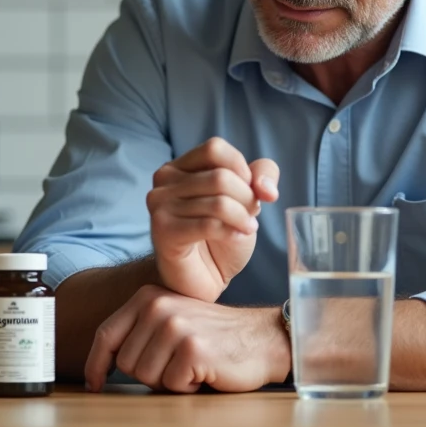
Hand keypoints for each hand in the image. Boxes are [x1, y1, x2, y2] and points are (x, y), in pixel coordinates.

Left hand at [84, 285, 289, 392]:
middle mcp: (158, 306)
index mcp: (148, 297)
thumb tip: (102, 365)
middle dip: (148, 374)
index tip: (94, 384)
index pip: (105, 334)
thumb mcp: (171, 322)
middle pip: (125, 363)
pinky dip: (187, 386)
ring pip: (145, 376)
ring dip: (168, 381)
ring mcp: (174, 325)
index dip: (95, 364)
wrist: (261, 338)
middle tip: (178, 363)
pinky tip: (205, 370)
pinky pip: (170, 385)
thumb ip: (140, 333)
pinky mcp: (191, 348)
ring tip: (192, 364)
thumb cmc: (214, 337)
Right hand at [147, 137, 278, 301]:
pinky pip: (208, 224)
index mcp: (180, 165)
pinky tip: (238, 238)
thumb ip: (260, 177)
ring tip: (246, 228)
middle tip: (250, 217)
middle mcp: (164, 179)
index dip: (242, 169)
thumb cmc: (221, 236)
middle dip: (247, 198)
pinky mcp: (163, 231)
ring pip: (218, 201)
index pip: (215, 149)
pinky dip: (232, 231)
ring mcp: (159, 204)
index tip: (252, 192)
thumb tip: (266, 188)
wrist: (200, 278)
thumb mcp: (247, 199)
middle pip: (221, 176)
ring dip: (242, 217)